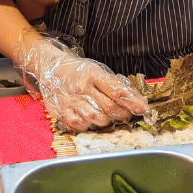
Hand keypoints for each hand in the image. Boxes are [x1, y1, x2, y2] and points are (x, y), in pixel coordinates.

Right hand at [15, 35, 149, 131]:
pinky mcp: (61, 111)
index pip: (116, 90)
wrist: (50, 67)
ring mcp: (70, 100)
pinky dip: (88, 126)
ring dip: (107, 121)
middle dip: (122, 114)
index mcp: (92, 73)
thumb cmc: (78, 70)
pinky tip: (91, 120)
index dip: (132, 102)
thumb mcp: (96, 70)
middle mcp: (81, 87)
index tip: (143, 109)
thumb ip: (113, 84)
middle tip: (127, 114)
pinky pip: (79, 125)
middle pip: (108, 107)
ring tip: (109, 117)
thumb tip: (134, 100)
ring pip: (95, 118)